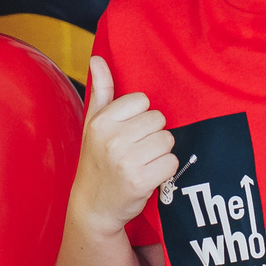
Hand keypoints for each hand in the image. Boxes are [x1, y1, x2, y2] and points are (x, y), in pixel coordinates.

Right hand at [68, 58, 177, 239]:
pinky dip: (166, 170)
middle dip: (153, 135)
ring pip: (168, 140)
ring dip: (161, 153)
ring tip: (143, 163)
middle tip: (137, 151)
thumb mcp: (92, 124)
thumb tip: (97, 58)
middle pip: (159, 120)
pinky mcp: (141, 181)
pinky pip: (172, 163)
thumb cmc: (96, 161)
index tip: (129, 133)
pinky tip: (150, 176)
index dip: (140, 117)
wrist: (93, 206)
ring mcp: (126, 161)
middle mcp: (112, 139)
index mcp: (101, 121)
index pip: (142, 101)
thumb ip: (100, 91)